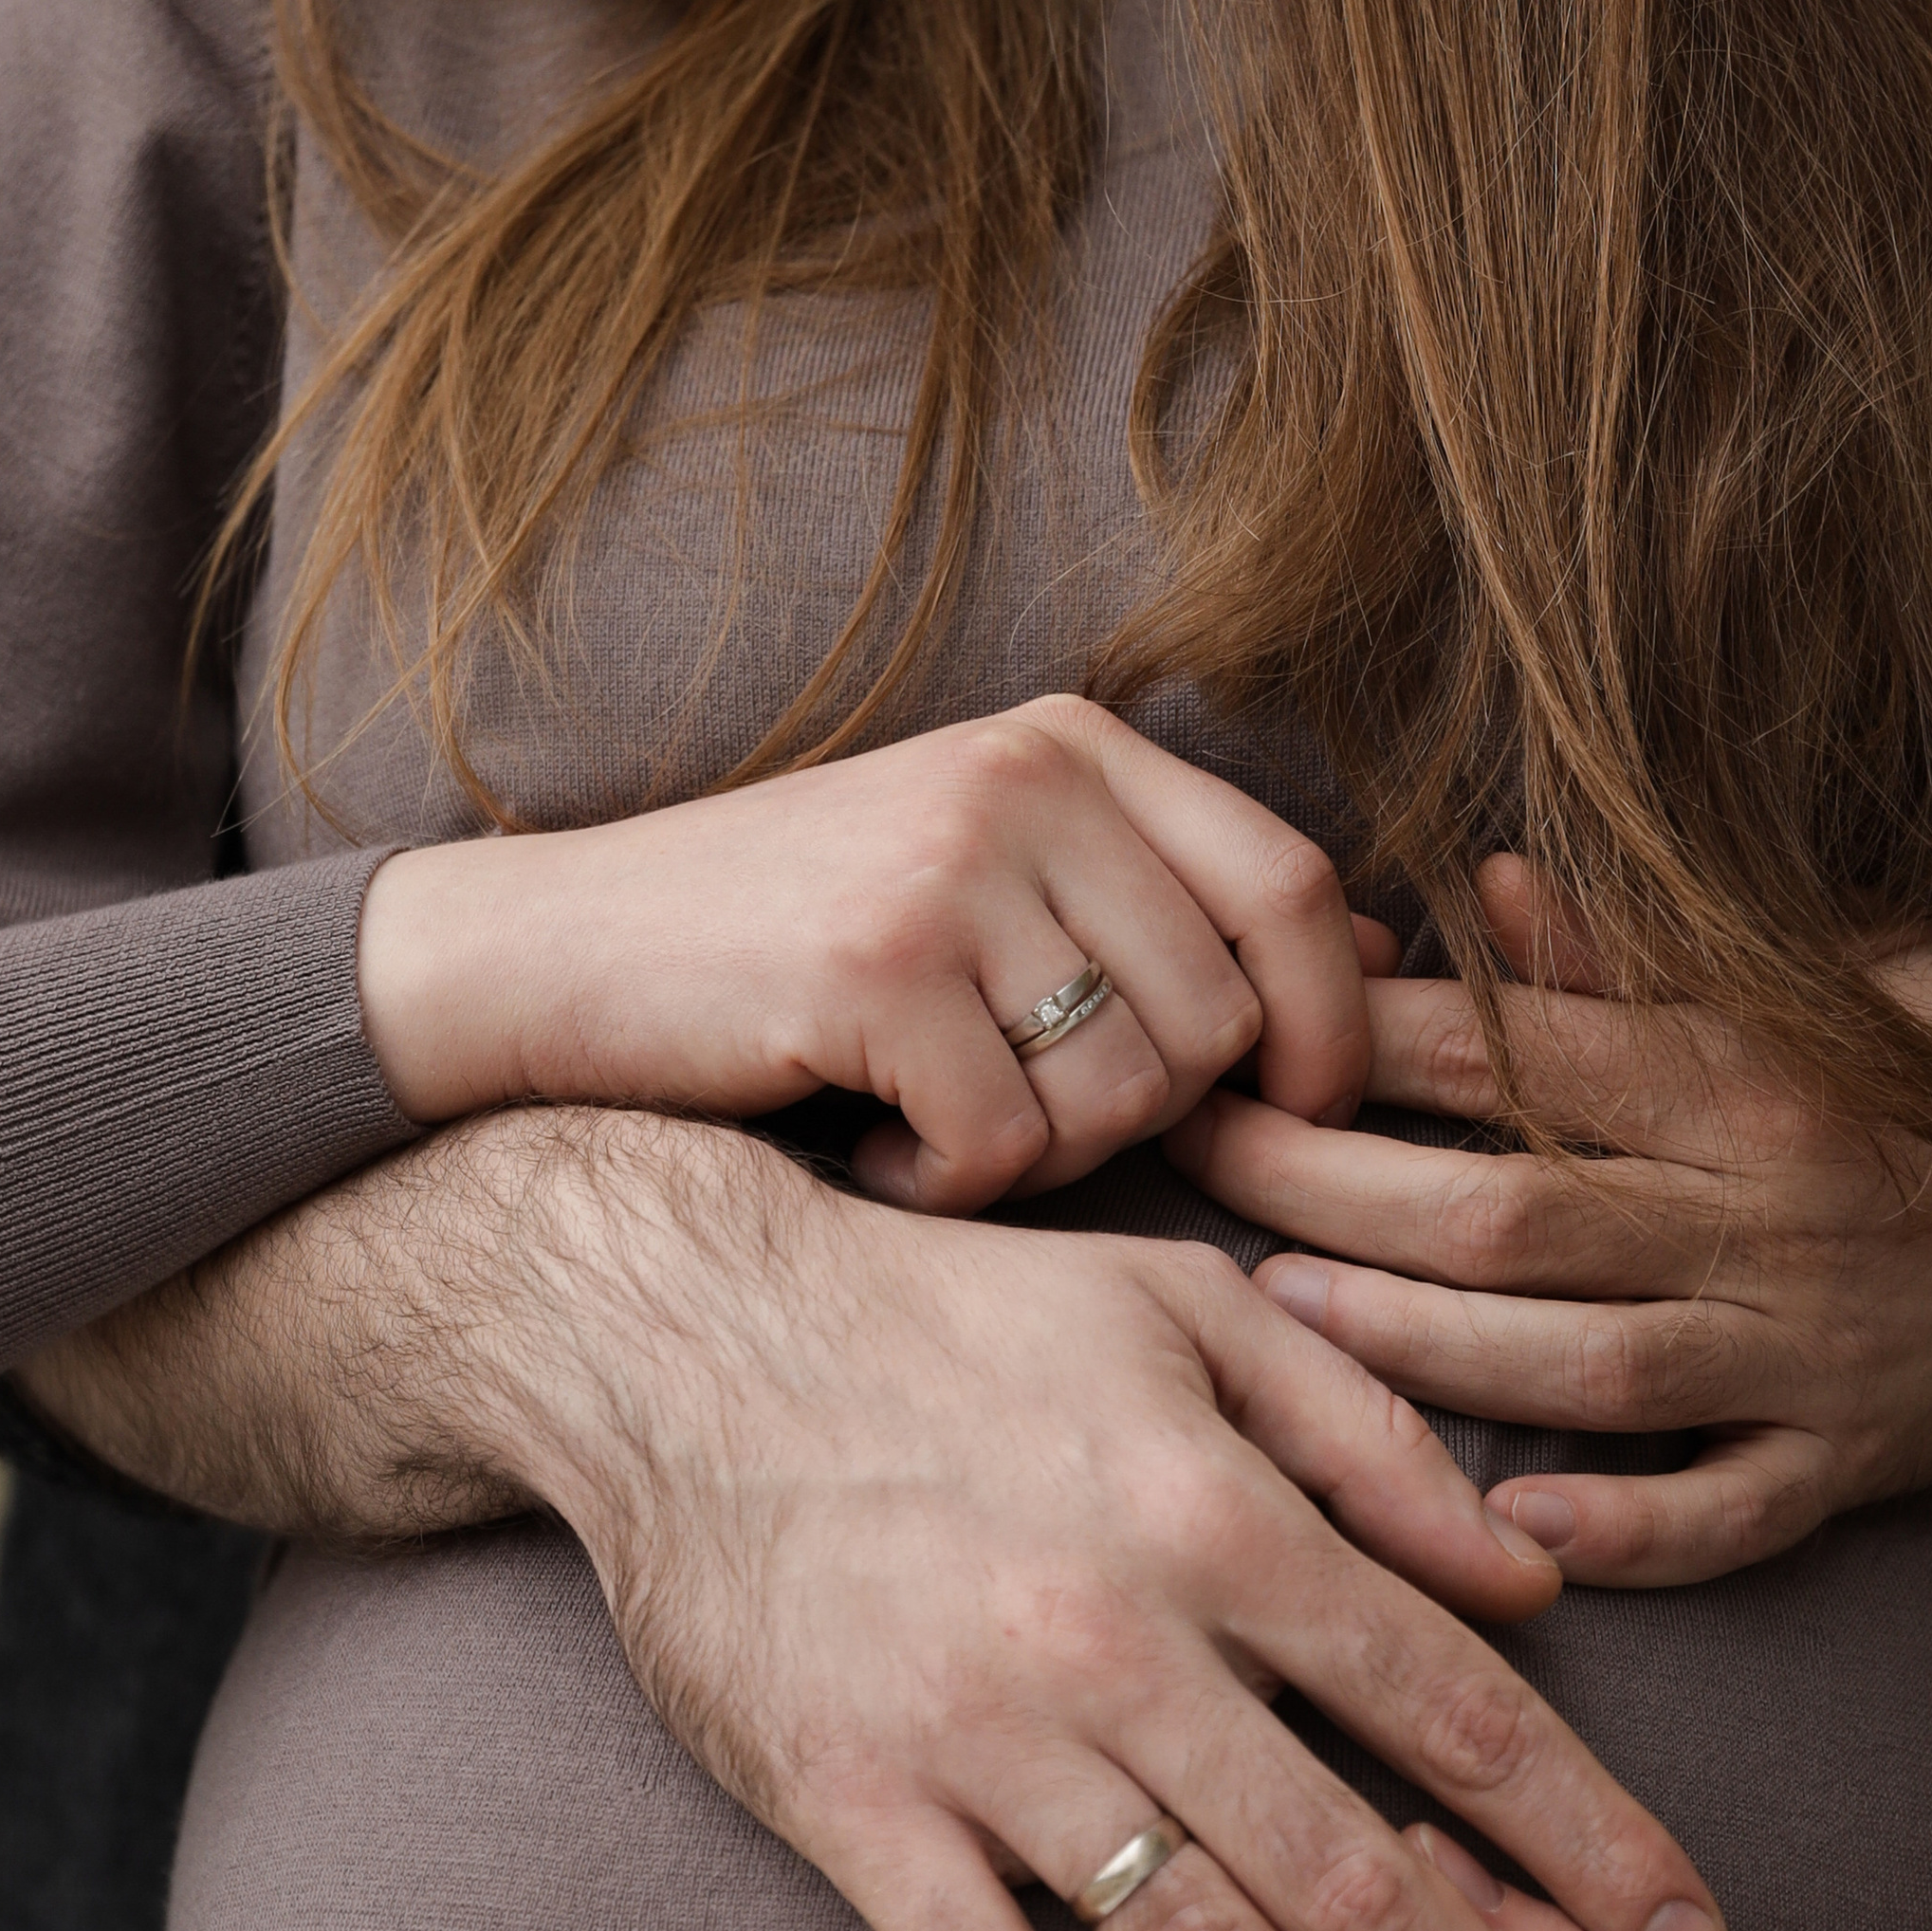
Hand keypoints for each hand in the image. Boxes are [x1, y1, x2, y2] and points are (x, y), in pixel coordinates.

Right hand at [358, 694, 1387, 1212]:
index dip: (1331, 1025)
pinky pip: (1010, 1145)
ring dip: (1042, 1155)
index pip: (1296, 886)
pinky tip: (875, 1147)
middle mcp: (1026, 780)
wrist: (544, 960)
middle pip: (1220, 1019)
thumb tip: (1387, 954)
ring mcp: (950, 865)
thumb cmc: (784, 949)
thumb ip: (1165, 901)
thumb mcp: (990, 878)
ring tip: (936, 1118)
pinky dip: (952, 1185)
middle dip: (1145, 1118)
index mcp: (1073, 745)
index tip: (1292, 1112)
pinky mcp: (876, 966)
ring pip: (1125, 1094)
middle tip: (1019, 1118)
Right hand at [499, 1129, 1724, 1930]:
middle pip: (1358, 1872)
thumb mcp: (1189, 1307)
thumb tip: (1525, 1587)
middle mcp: (1122, 1641)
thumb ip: (1369, 1438)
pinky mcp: (853, 1813)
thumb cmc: (952, 1313)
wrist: (674, 1331)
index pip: (1459, 1713)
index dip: (1594, 1846)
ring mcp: (982, 1741)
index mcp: (1222, 1513)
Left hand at [1171, 858, 1931, 1581]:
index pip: (1519, 1055)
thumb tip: (1494, 891)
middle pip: (1507, 1210)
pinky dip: (1625, 1532)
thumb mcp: (1837, 962)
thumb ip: (1654, 948)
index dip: (1360, 1045)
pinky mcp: (1854, 1459)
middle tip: (1196, 1159)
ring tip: (1283, 1321)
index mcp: (1754, 1076)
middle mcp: (1768, 1217)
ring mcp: (1810, 1352)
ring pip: (1586, 1366)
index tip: (1241, 1034)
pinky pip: (1730, 1514)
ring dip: (1423, 1353)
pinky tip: (1508, 1534)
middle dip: (1330, 1186)